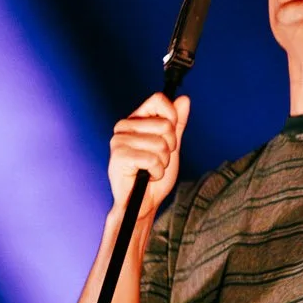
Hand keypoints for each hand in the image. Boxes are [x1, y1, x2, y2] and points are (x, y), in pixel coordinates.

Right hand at [108, 92, 189, 211]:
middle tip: (158, 160)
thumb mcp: (171, 146)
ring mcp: (119, 141)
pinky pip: (152, 159)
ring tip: (151, 170)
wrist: (143, 203)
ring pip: (160, 144)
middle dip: (169, 147)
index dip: (172, 117)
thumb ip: (177, 123)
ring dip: (163, 163)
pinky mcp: (118, 157)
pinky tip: (147, 177)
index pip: (158, 100)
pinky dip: (156, 172)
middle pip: (165, 124)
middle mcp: (124, 126)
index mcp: (135, 120)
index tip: (170, 135)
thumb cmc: (154, 176)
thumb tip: (184, 99)